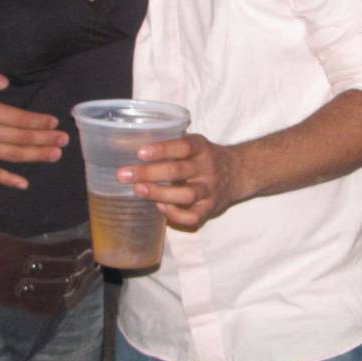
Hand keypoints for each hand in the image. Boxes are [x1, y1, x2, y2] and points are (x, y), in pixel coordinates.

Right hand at [0, 61, 65, 186]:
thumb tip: (4, 82)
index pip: (18, 119)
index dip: (38, 122)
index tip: (54, 122)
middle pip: (19, 139)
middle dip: (44, 139)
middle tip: (63, 140)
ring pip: (11, 155)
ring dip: (35, 156)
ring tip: (54, 155)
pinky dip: (7, 180)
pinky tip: (23, 184)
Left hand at [119, 132, 246, 228]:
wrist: (237, 173)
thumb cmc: (204, 158)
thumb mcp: (194, 144)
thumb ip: (172, 146)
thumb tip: (130, 147)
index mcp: (201, 148)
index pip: (182, 146)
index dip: (161, 149)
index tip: (140, 152)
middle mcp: (207, 168)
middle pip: (178, 171)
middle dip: (149, 173)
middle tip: (124, 175)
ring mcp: (209, 189)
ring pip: (186, 194)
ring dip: (160, 193)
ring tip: (139, 190)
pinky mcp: (210, 208)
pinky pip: (193, 216)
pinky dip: (175, 214)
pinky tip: (160, 208)